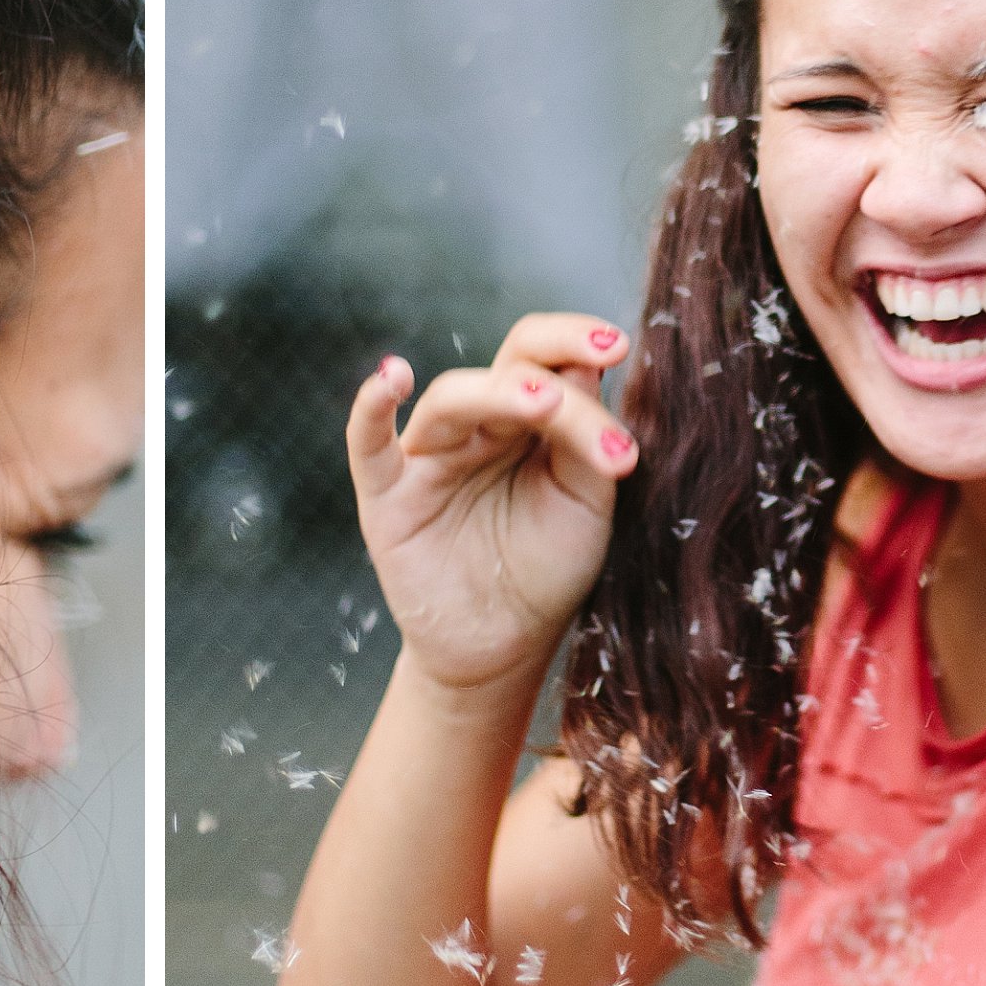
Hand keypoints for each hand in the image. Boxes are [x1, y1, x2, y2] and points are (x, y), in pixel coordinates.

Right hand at [346, 312, 636, 695]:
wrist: (506, 644)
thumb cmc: (548, 567)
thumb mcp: (586, 502)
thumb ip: (585, 440)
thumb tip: (589, 366)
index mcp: (529, 420)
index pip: (547, 361)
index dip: (576, 342)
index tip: (617, 346)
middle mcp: (479, 426)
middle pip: (506, 369)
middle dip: (548, 371)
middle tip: (593, 369)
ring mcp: (429, 455)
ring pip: (453, 400)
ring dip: (498, 392)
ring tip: (544, 404)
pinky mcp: (387, 495)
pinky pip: (368, 443)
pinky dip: (370, 407)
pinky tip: (390, 378)